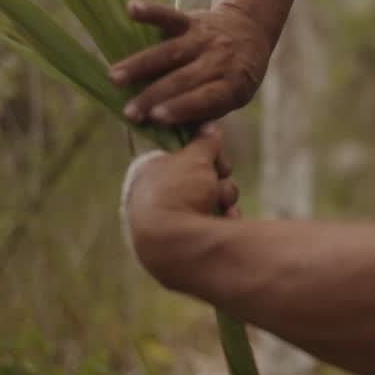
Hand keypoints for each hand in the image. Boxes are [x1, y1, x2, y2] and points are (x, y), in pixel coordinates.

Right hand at [109, 0, 272, 125]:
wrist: (248, 32)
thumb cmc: (233, 77)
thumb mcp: (232, 99)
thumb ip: (205, 115)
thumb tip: (176, 140)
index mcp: (232, 86)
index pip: (205, 99)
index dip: (181, 108)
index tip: (156, 118)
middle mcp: (219, 61)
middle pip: (183, 79)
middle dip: (154, 96)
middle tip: (130, 112)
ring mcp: (204, 39)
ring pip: (170, 52)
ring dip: (140, 65)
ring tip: (115, 78)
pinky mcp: (191, 20)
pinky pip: (171, 16)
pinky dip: (151, 12)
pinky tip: (131, 10)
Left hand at [121, 124, 239, 285]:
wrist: (173, 246)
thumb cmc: (178, 192)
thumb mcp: (195, 157)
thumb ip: (204, 141)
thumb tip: (209, 127)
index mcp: (147, 174)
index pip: (182, 157)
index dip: (203, 153)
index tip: (215, 152)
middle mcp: (155, 200)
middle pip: (199, 180)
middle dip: (216, 178)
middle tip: (222, 174)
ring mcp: (171, 226)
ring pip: (210, 202)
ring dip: (223, 197)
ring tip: (222, 201)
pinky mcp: (187, 247)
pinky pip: (213, 226)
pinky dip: (223, 221)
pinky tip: (227, 221)